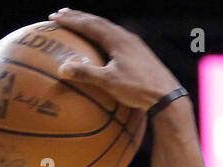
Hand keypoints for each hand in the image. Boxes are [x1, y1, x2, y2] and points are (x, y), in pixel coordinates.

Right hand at [48, 8, 181, 111]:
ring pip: (109, 29)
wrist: (168, 97)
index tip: (54, 17)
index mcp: (117, 39)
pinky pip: (118, 39)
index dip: (71, 20)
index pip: (89, 24)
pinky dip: (104, 37)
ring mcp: (135, 44)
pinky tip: (103, 45)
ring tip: (81, 25)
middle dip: (79, 17)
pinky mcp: (141, 54)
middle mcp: (126, 37)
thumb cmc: (139, 89)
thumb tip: (62, 69)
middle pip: (99, 22)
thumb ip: (86, 74)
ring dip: (93, 25)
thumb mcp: (110, 82)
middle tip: (63, 14)